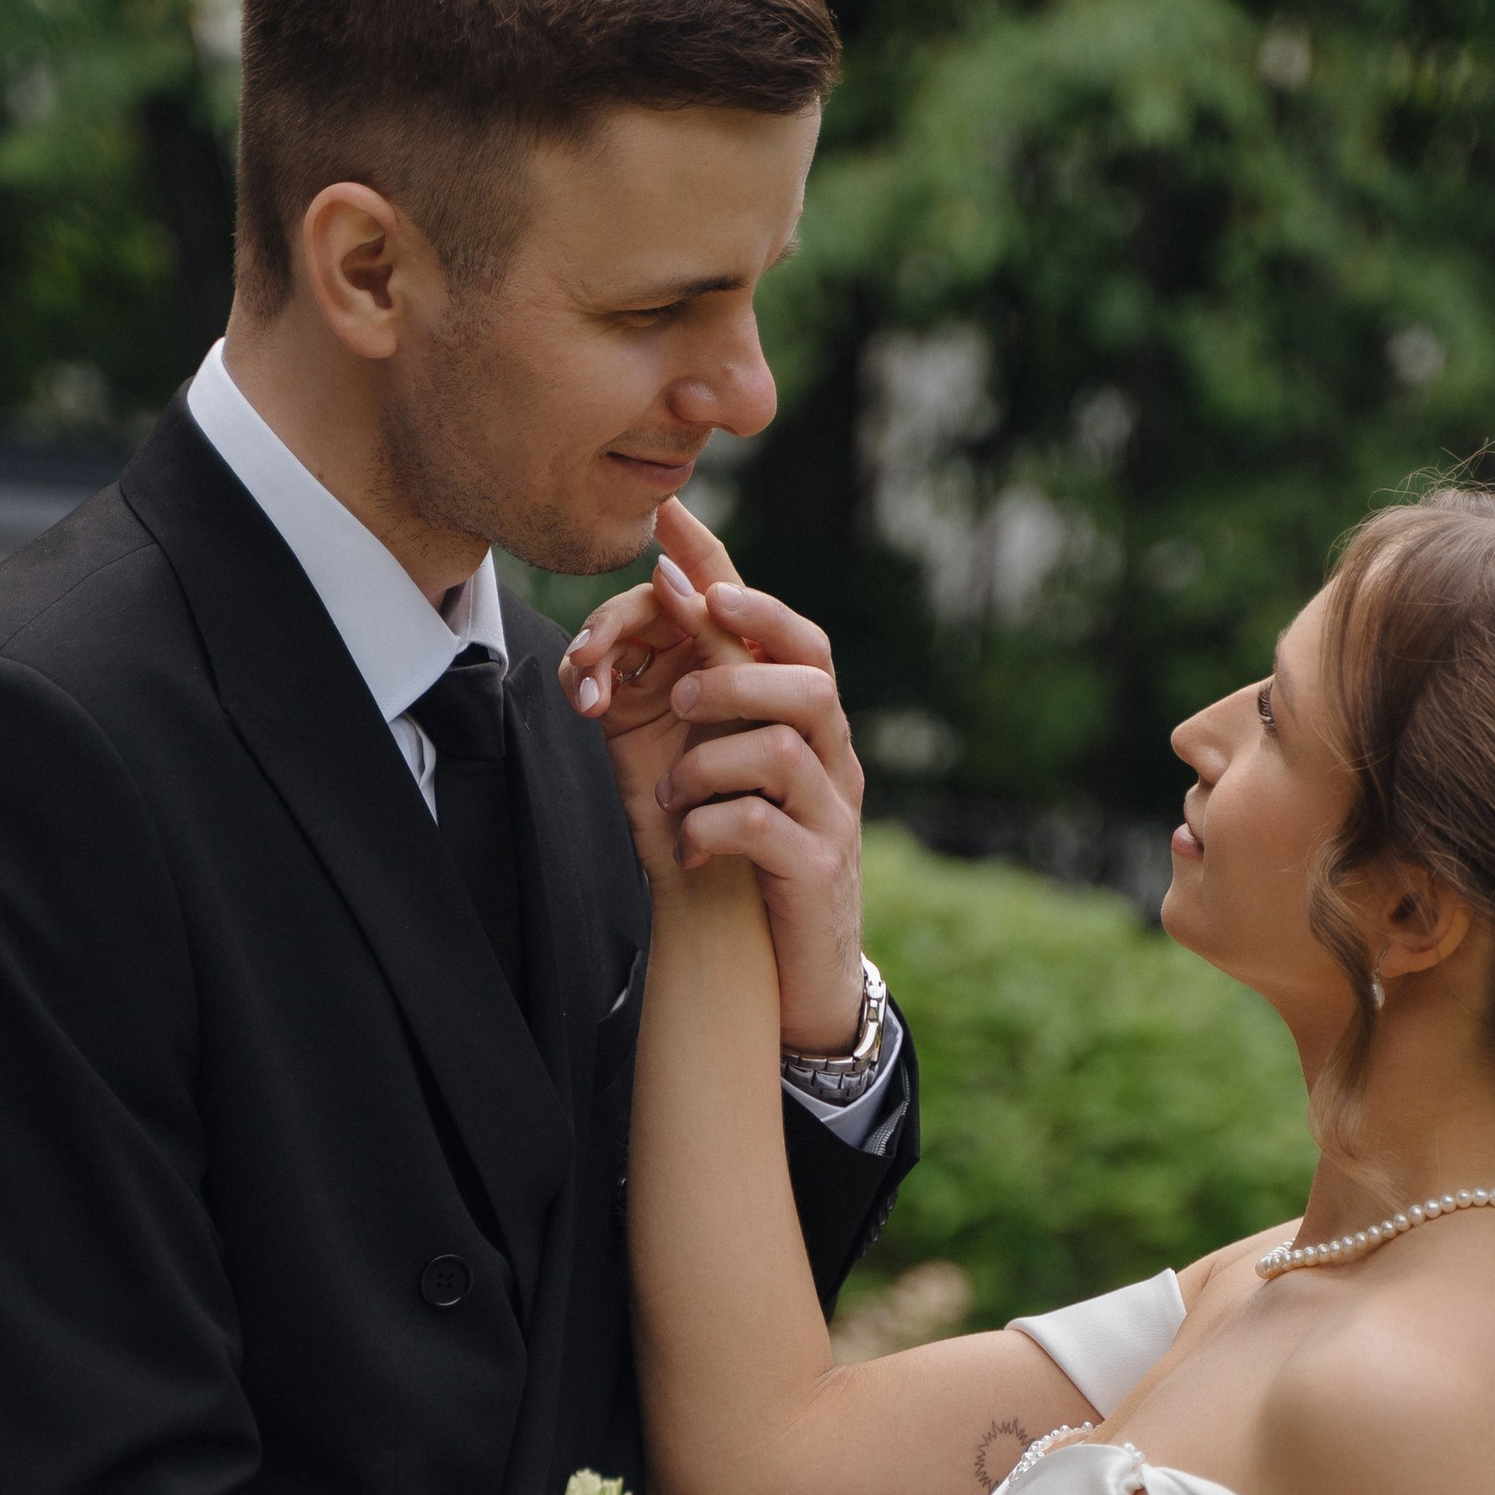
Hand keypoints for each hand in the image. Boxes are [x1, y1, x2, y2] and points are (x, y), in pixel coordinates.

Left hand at [562, 500, 868, 1056]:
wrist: (772, 971)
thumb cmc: (732, 855)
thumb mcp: (707, 761)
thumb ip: (694, 684)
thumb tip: (661, 591)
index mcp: (803, 720)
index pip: (779, 627)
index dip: (725, 571)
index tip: (670, 523)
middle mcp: (831, 755)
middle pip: (809, 673)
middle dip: (733, 669)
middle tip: (678, 697)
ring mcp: (833, 813)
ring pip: (781, 745)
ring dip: (707, 764)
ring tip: (673, 800)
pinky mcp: (817, 871)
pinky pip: (761, 824)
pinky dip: (708, 830)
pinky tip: (687, 851)